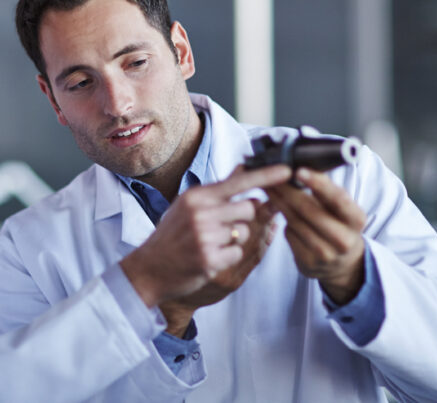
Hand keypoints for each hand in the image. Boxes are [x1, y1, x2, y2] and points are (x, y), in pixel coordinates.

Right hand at [120, 164, 288, 308]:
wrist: (149, 268)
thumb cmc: (172, 234)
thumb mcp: (188, 205)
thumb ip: (218, 189)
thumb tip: (242, 167)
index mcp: (197, 196)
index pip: (238, 181)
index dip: (266, 176)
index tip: (287, 171)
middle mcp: (201, 213)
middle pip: (249, 208)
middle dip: (244, 218)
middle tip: (225, 225)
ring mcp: (205, 237)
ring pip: (244, 232)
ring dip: (235, 239)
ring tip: (212, 243)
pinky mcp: (209, 259)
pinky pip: (237, 252)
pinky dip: (228, 256)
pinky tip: (210, 257)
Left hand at [266, 169, 365, 304]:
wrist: (342, 263)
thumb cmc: (339, 224)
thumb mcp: (342, 208)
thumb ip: (326, 190)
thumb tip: (301, 165)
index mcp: (356, 220)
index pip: (337, 199)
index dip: (318, 184)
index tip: (299, 170)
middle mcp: (344, 239)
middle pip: (309, 210)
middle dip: (287, 189)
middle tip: (271, 173)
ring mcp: (326, 254)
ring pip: (295, 221)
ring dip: (278, 201)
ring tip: (267, 185)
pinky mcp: (308, 263)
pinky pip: (289, 234)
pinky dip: (281, 219)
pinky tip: (275, 206)